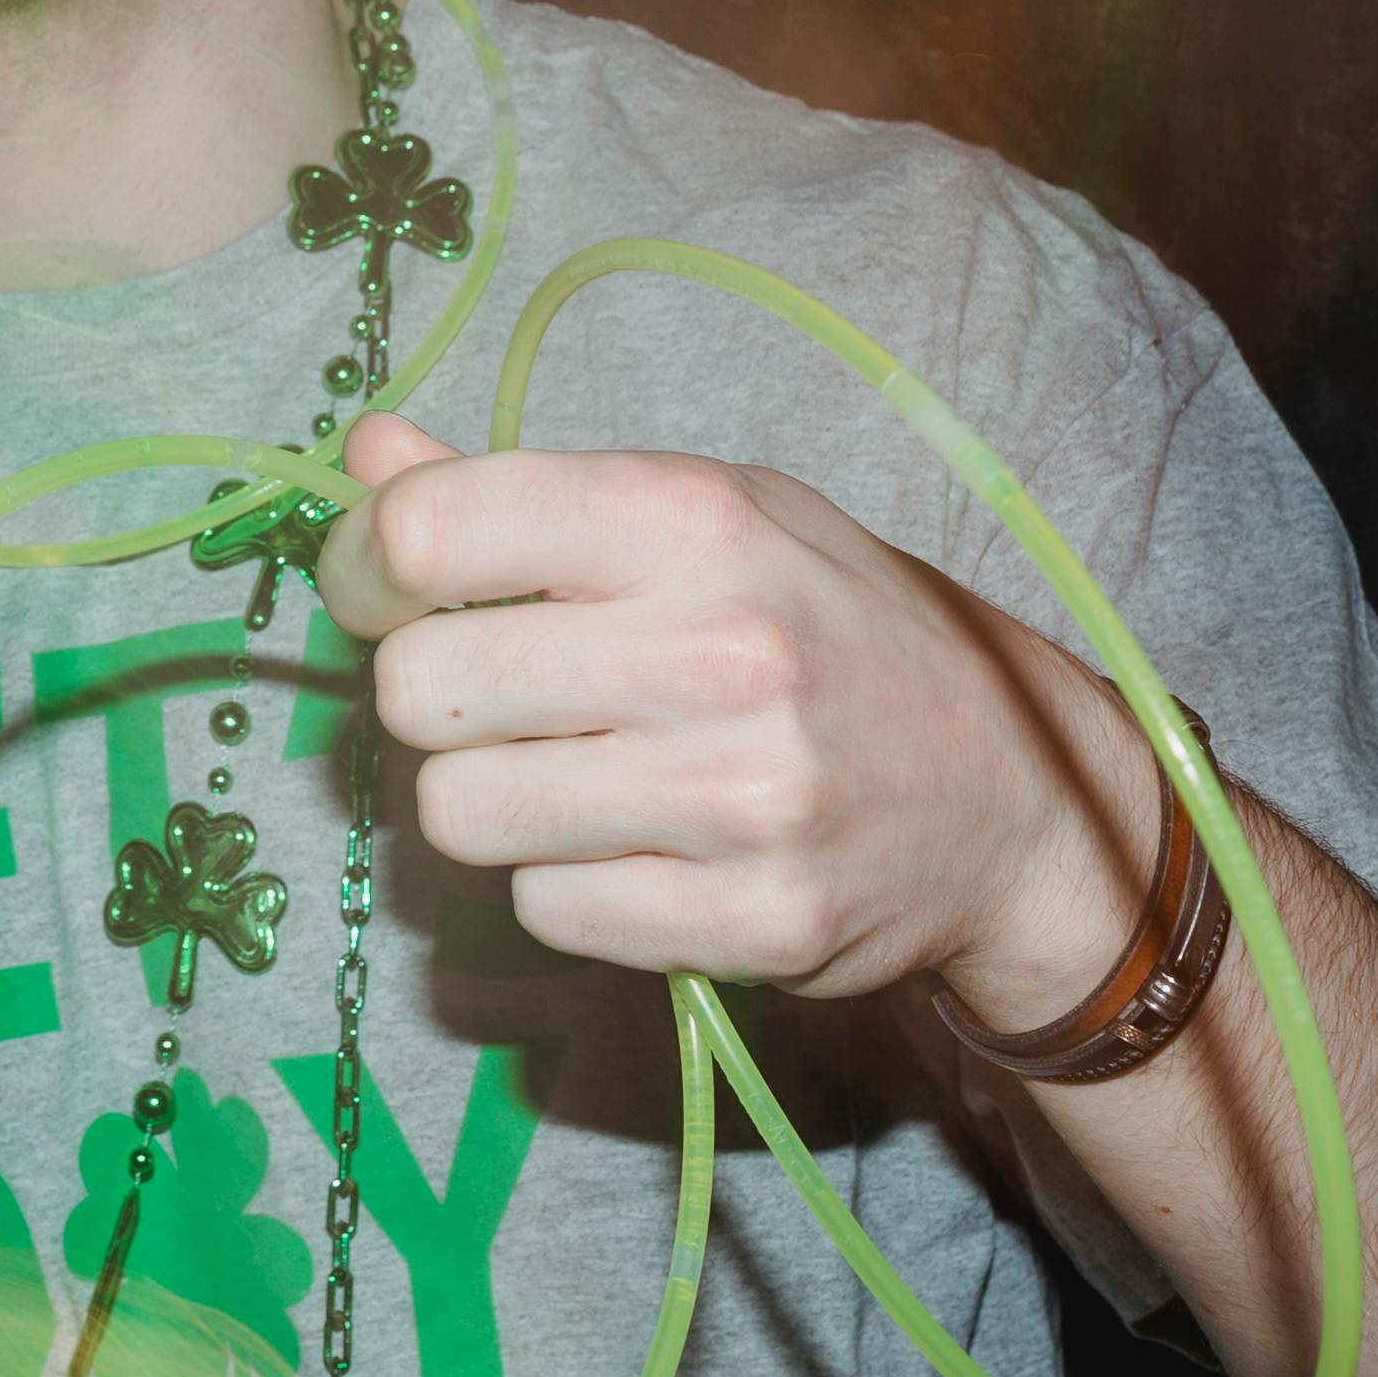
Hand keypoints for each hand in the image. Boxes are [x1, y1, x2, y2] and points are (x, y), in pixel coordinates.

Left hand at [314, 415, 1148, 1018]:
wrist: (1011, 792)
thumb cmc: (833, 627)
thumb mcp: (709, 515)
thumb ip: (528, 496)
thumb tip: (366, 454)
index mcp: (693, 517)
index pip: (431, 532)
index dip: (369, 566)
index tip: (393, 590)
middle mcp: (718, 650)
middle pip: (419, 691)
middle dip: (433, 698)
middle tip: (498, 696)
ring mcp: (742, 798)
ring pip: (461, 816)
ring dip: (492, 800)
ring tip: (575, 772)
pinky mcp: (755, 922)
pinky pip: (546, 913)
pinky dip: (568, 886)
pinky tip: (642, 846)